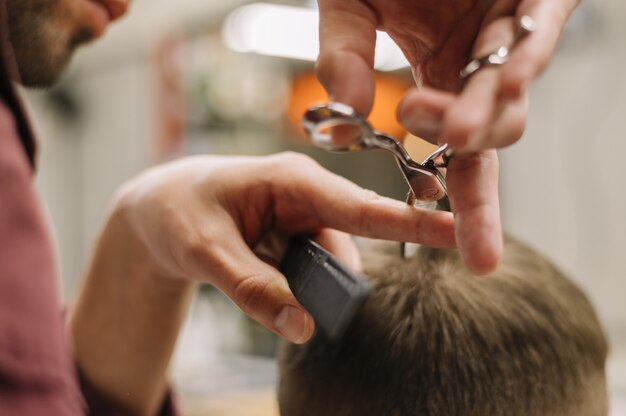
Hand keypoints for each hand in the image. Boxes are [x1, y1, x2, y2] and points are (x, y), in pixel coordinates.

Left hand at [114, 152, 453, 342]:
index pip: (364, 206)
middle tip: (286, 298)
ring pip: (331, 265)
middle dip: (333, 280)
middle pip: (351, 246)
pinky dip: (297, 288)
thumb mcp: (204, 250)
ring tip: (254, 279)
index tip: (465, 233)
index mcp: (293, 179)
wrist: (156, 210)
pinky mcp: (295, 237)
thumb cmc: (177, 212)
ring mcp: (302, 217)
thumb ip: (253, 289)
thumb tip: (304, 329)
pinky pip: (313, 271)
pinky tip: (266, 283)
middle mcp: (307, 195)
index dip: (415, 222)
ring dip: (308, 288)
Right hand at [317, 0, 577, 272]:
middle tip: (446, 189)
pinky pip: (539, 29)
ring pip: (512, 95)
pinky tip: (506, 75)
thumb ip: (340, 54)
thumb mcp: (345, 4)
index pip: (454, 155)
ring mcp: (509, 28)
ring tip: (453, 125)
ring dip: (484, 116)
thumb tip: (346, 112)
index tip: (470, 257)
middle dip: (478, 185)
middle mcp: (478, 63)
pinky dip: (523, 54)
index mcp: (439, 76)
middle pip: (492, 140)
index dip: (464, 205)